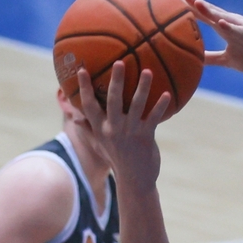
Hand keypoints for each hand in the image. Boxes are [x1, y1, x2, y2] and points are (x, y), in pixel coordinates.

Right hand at [77, 64, 168, 191]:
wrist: (135, 180)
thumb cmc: (117, 159)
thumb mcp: (100, 145)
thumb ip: (89, 129)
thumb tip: (75, 118)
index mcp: (101, 129)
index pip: (89, 106)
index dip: (85, 88)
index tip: (82, 70)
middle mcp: (114, 129)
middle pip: (113, 100)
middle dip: (116, 80)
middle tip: (120, 62)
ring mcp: (130, 132)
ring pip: (137, 105)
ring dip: (143, 87)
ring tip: (147, 71)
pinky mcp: (146, 137)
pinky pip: (154, 117)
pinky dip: (160, 106)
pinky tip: (167, 94)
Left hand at [180, 0, 242, 74]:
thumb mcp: (228, 60)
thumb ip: (211, 58)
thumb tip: (195, 59)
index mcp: (223, 27)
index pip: (201, 15)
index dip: (185, 8)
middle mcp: (230, 22)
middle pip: (208, 10)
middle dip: (193, 1)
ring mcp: (241, 27)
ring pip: (222, 17)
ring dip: (209, 10)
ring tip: (195, 3)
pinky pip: (239, 31)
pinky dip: (230, 27)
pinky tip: (220, 23)